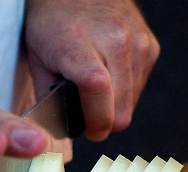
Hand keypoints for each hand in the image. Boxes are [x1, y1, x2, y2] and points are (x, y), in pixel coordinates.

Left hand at [25, 0, 159, 140]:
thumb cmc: (52, 23)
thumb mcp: (37, 60)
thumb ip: (48, 98)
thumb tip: (61, 132)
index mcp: (78, 44)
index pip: (97, 89)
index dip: (96, 120)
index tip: (89, 131)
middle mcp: (115, 41)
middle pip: (121, 110)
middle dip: (103, 121)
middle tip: (88, 115)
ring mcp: (137, 43)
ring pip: (132, 104)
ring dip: (114, 106)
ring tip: (95, 88)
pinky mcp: (150, 46)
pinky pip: (139, 88)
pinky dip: (124, 91)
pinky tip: (109, 75)